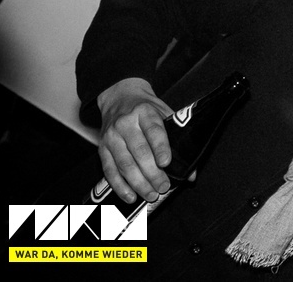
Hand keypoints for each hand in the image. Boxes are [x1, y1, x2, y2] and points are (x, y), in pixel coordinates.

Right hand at [96, 77, 173, 203]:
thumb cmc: (147, 109)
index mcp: (145, 112)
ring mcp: (112, 136)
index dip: (160, 148)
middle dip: (152, 173)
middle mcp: (126, 124)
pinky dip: (120, 186)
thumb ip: (178, 138)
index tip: (166, 163)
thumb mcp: (165, 114)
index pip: (154, 131)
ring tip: (151, 194)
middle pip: (139, 151)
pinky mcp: (102, 148)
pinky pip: (109, 170)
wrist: (120, 97)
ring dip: (138, 183)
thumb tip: (190, 172)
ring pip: (124, 164)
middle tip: (163, 187)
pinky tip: (131, 196)